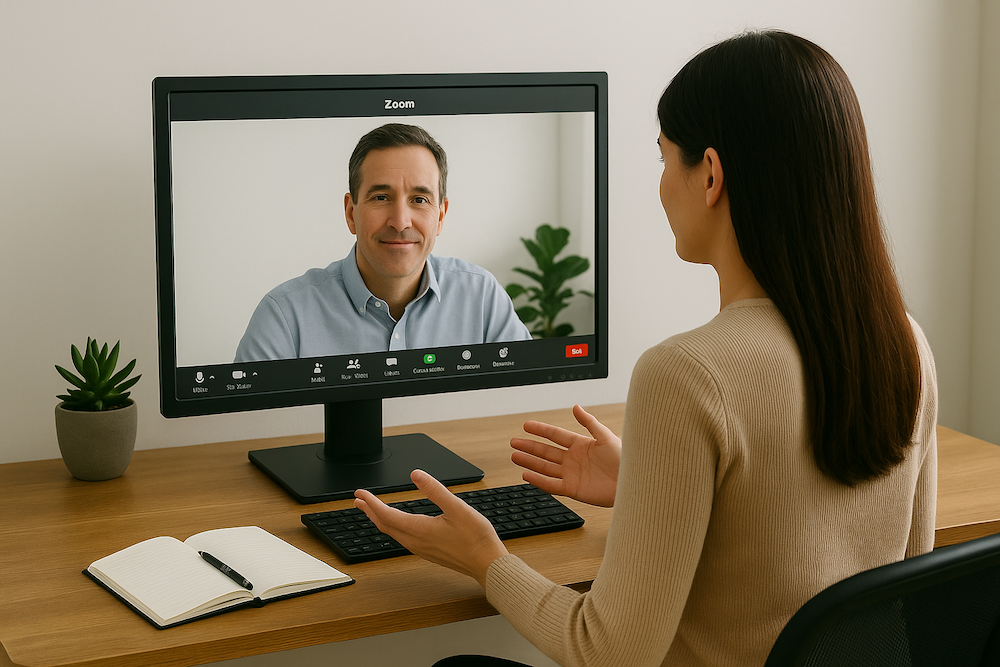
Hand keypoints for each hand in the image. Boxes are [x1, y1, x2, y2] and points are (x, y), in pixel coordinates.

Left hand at [354, 469, 507, 587]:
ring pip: (392, 533)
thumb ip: (435, 490)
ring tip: (370, 509)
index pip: (387, 515)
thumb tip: (416, 475)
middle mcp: (416, 542)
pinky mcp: (427, 552)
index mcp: (420, 530)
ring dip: (379, 519)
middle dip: (369, 511)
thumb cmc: (476, 538)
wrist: (487, 564)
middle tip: (358, 499)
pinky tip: (395, 523)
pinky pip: (401, 538)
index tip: (360, 493)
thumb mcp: (457, 508)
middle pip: (385, 526)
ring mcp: (420, 549)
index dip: (371, 503)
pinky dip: (391, 527)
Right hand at [510, 404, 620, 506]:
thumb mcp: (606, 436)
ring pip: (545, 467)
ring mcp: (572, 474)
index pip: (555, 436)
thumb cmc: (624, 459)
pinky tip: (527, 475)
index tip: (527, 425)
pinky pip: (551, 485)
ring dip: (530, 462)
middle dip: (530, 446)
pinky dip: (538, 481)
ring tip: (515, 456)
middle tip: (514, 442)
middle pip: (546, 451)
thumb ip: (589, 422)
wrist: (632, 482)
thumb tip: (576, 407)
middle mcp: (574, 460)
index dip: (541, 430)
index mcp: (581, 445)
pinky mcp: (573, 489)